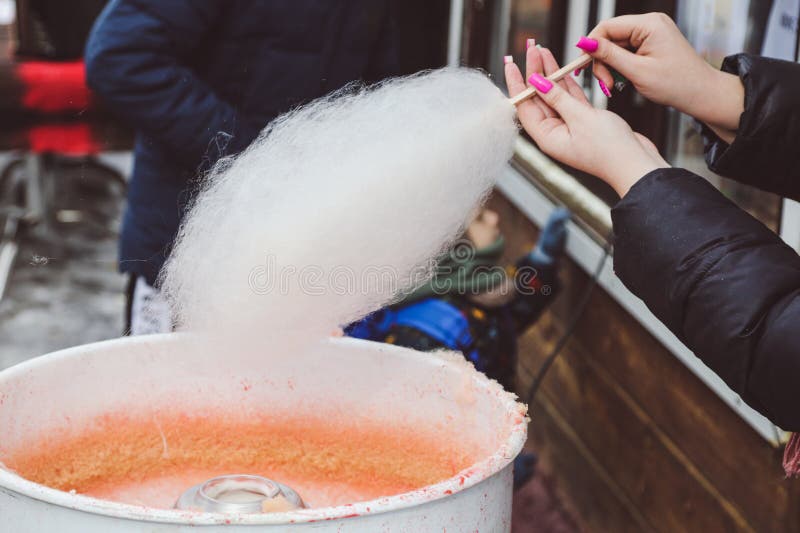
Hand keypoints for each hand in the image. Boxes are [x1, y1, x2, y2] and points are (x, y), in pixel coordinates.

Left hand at [505, 45, 668, 196]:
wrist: (635, 164)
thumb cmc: (609, 149)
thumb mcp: (579, 118)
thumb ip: (556, 98)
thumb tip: (535, 82)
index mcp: (547, 137)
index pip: (524, 107)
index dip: (517, 84)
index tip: (511, 64)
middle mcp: (555, 133)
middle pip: (538, 98)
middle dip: (534, 73)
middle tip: (530, 49)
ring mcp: (570, 127)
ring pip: (555, 96)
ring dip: (549, 74)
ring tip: (542, 52)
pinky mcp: (586, 122)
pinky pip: (571, 99)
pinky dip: (566, 83)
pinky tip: (560, 68)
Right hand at [578, 13, 743, 139]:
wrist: (702, 94)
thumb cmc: (677, 84)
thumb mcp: (637, 71)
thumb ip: (609, 56)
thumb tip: (585, 43)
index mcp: (649, 24)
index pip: (607, 27)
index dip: (591, 46)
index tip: (583, 67)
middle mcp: (650, 23)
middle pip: (610, 37)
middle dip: (602, 61)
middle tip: (605, 84)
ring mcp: (651, 33)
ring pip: (616, 46)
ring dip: (610, 67)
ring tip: (614, 85)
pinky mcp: (651, 44)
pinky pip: (626, 51)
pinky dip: (620, 67)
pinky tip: (623, 80)